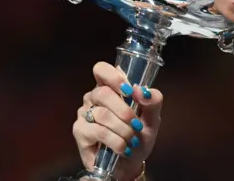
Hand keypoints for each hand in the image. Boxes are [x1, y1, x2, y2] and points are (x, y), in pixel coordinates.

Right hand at [73, 62, 162, 180]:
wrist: (131, 163)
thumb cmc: (139, 137)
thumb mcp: (153, 118)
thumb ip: (153, 101)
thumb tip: (142, 90)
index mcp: (110, 88)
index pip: (101, 70)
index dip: (113, 76)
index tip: (128, 90)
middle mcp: (93, 97)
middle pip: (103, 92)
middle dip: (124, 111)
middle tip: (136, 124)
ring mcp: (84, 113)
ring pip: (102, 114)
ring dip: (122, 129)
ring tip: (131, 139)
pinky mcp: (80, 131)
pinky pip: (97, 131)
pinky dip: (115, 141)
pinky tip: (122, 147)